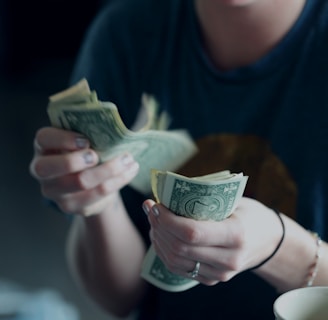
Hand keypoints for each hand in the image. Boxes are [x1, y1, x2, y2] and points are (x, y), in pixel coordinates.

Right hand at [29, 127, 138, 215]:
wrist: (91, 181)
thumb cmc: (87, 151)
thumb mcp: (84, 139)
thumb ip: (91, 132)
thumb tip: (115, 129)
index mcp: (44, 147)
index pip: (43, 138)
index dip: (63, 139)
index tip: (85, 140)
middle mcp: (42, 170)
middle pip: (50, 167)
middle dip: (76, 160)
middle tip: (97, 155)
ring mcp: (55, 192)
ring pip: (80, 182)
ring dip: (109, 169)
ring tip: (128, 159)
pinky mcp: (72, 206)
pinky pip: (98, 194)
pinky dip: (118, 180)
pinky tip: (130, 170)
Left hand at [144, 197, 282, 285]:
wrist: (268, 241)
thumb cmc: (250, 214)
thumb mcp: (234, 200)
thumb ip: (205, 200)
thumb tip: (169, 193)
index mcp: (236, 235)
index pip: (191, 232)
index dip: (167, 219)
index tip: (156, 204)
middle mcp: (228, 259)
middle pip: (179, 248)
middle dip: (158, 227)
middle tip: (150, 209)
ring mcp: (220, 274)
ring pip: (175, 261)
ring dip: (158, 239)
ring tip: (153, 221)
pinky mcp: (212, 279)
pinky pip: (179, 269)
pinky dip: (164, 252)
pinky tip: (161, 236)